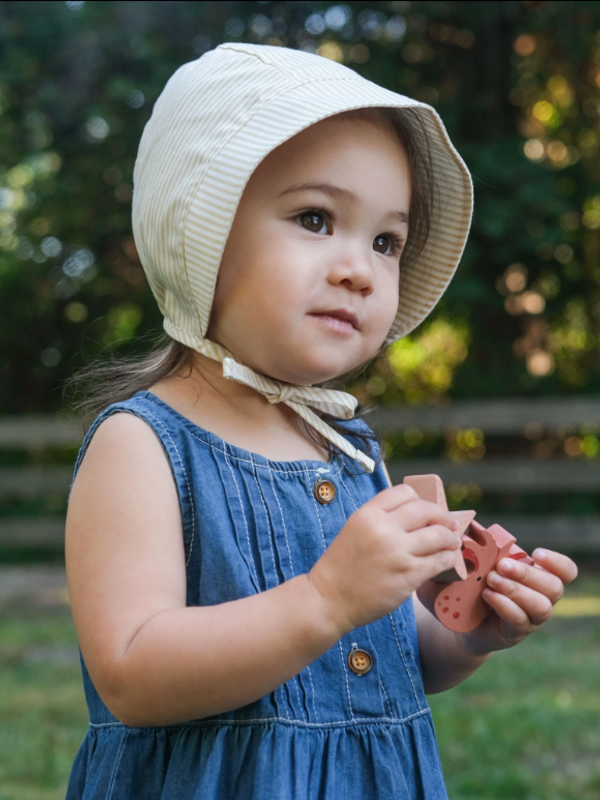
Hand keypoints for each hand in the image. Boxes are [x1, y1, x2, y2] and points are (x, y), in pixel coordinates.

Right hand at [308, 484, 461, 637]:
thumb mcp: (355, 529)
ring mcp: (398, 552)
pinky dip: (448, 558)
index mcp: (368, 514)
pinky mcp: (408, 575)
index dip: (420, 500)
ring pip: (439, 535)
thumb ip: (381, 519)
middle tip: (450, 523)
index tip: (427, 510)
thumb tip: (416, 515)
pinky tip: (447, 560)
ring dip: (450, 538)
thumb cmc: (342, 566)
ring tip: (452, 542)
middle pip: (427, 510)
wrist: (329, 599)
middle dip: (443, 516)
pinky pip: (439, 561)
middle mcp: (384, 529)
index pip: (404, 493)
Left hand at [462, 548, 577, 654]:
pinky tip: (487, 594)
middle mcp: (543, 598)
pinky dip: (504, 605)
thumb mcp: (482, 564)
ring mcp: (532, 618)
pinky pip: (519, 620)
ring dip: (515, 589)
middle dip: (527, 574)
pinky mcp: (515, 632)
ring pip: (541, 606)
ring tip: (491, 579)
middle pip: (554, 587)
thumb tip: (476, 529)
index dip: (557, 562)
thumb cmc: (478, 582)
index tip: (536, 554)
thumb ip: (486, 548)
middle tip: (501, 565)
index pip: (566, 571)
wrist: (462, 616)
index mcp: (540, 577)